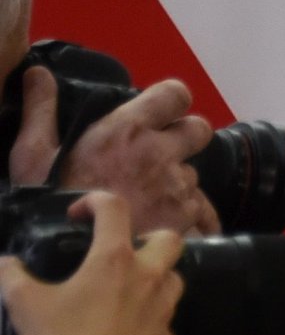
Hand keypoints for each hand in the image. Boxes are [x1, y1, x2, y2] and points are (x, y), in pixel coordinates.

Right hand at [0, 193, 181, 334]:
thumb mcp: (24, 302)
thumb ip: (11, 275)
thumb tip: (4, 263)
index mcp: (115, 258)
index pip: (115, 207)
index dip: (96, 200)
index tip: (78, 214)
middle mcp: (149, 276)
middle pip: (169, 239)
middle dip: (151, 237)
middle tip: (124, 252)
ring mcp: (164, 308)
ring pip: (174, 279)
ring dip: (155, 278)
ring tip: (126, 291)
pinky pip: (165, 319)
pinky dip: (150, 318)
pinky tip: (128, 330)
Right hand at [10, 70, 218, 235]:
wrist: (65, 260)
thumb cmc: (46, 204)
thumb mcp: (32, 155)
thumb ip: (41, 110)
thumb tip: (39, 74)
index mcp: (127, 130)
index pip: (175, 94)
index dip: (170, 101)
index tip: (160, 113)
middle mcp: (160, 155)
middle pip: (198, 130)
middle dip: (184, 139)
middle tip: (158, 157)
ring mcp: (177, 188)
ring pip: (194, 175)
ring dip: (177, 184)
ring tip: (146, 202)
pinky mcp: (187, 221)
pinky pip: (202, 211)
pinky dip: (189, 218)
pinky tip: (166, 223)